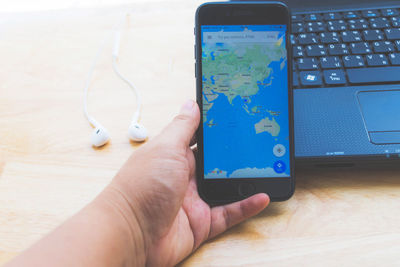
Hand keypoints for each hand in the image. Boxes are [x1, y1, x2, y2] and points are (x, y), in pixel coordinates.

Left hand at [106, 100, 269, 265]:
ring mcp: (194, 200)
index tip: (237, 117)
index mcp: (174, 156)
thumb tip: (191, 104)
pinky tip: (261, 197)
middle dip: (235, 154)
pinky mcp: (202, 223)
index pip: (200, 138)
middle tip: (258, 141)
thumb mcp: (165, 148)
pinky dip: (246, 206)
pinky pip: (229, 213)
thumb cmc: (141, 188)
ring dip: (245, 179)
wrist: (130, 235)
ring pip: (226, 188)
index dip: (217, 128)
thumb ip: (183, 128)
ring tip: (266, 167)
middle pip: (216, 163)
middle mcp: (185, 177)